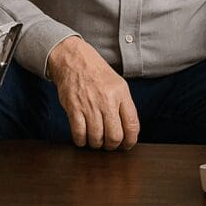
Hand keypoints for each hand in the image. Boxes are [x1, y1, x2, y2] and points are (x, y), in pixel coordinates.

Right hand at [47, 36, 139, 150]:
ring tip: (95, 140)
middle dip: (112, 146)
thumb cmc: (96, 73)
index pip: (132, 125)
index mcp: (121, 94)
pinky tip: (82, 137)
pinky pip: (79, 134)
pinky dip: (81, 141)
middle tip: (109, 144)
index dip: (130, 141)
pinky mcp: (74, 108)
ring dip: (96, 144)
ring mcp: (89, 105)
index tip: (126, 145)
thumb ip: (124, 106)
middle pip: (114, 136)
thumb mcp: (118, 84)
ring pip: (96, 138)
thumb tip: (128, 131)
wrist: (74, 59)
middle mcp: (107, 100)